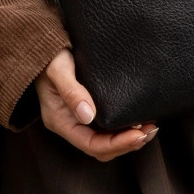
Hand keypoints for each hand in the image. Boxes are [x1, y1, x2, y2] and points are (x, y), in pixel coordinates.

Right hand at [35, 48, 158, 161]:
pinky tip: (138, 120)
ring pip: (105, 141)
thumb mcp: (58, 69)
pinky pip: (106, 129)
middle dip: (127, 144)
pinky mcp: (87, 110)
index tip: (139, 134)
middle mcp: (70, 124)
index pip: (90, 145)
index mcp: (60, 120)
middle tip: (150, 130)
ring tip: (150, 128)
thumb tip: (88, 115)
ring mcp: (78, 119)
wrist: (42, 45)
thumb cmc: (48, 55)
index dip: (116, 144)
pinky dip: (124, 129)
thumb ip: (71, 91)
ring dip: (128, 139)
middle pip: (101, 148)